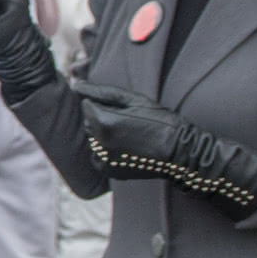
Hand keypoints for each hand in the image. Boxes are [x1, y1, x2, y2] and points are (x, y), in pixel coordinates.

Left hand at [75, 82, 256, 214]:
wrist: (180, 153)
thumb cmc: (160, 121)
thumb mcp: (134, 100)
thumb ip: (102, 92)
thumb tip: (76, 86)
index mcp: (103, 122)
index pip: (87, 105)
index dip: (104, 104)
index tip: (124, 110)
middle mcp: (99, 143)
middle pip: (88, 122)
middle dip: (102, 118)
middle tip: (129, 122)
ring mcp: (103, 159)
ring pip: (93, 139)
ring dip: (104, 135)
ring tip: (130, 135)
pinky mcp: (108, 171)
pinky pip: (98, 155)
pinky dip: (107, 150)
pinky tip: (126, 148)